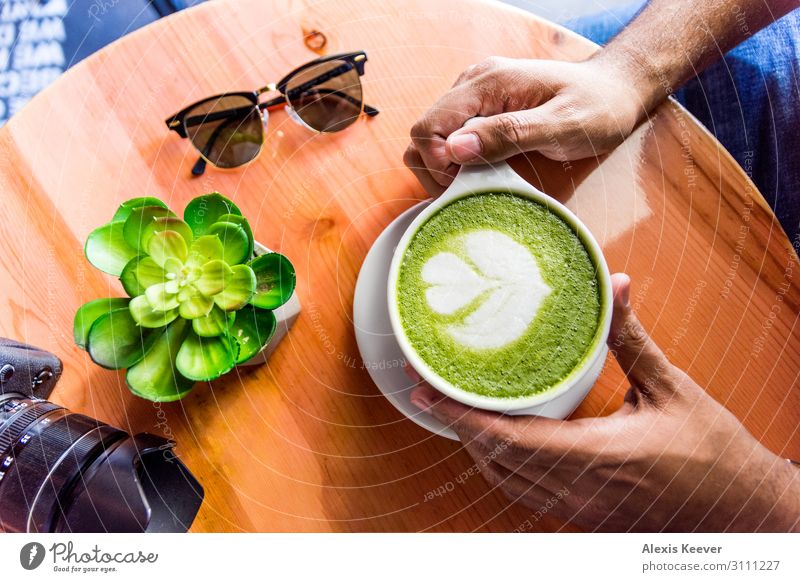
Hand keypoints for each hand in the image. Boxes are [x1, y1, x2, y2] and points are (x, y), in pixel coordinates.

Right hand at [404, 56, 648, 195]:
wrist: (616, 91)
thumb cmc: (597, 107)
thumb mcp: (561, 125)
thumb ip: (509, 135)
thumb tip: (455, 149)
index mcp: (488, 83)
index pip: (429, 126)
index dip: (436, 164)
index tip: (465, 186)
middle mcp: (473, 84)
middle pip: (423, 134)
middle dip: (438, 171)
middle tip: (471, 191)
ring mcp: (475, 96)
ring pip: (433, 139)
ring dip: (445, 169)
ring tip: (478, 183)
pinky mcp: (481, 110)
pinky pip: (451, 139)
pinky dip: (457, 163)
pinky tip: (483, 173)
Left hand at [408, 274, 799, 531]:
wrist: (741, 514)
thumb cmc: (714, 454)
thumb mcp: (672, 390)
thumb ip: (632, 339)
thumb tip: (616, 286)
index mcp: (597, 455)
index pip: (508, 439)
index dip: (462, 416)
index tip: (429, 392)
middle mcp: (579, 491)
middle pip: (495, 460)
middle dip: (457, 424)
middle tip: (429, 390)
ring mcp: (579, 512)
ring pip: (505, 483)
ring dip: (475, 448)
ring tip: (455, 411)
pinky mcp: (584, 519)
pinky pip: (525, 496)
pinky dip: (500, 469)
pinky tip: (496, 445)